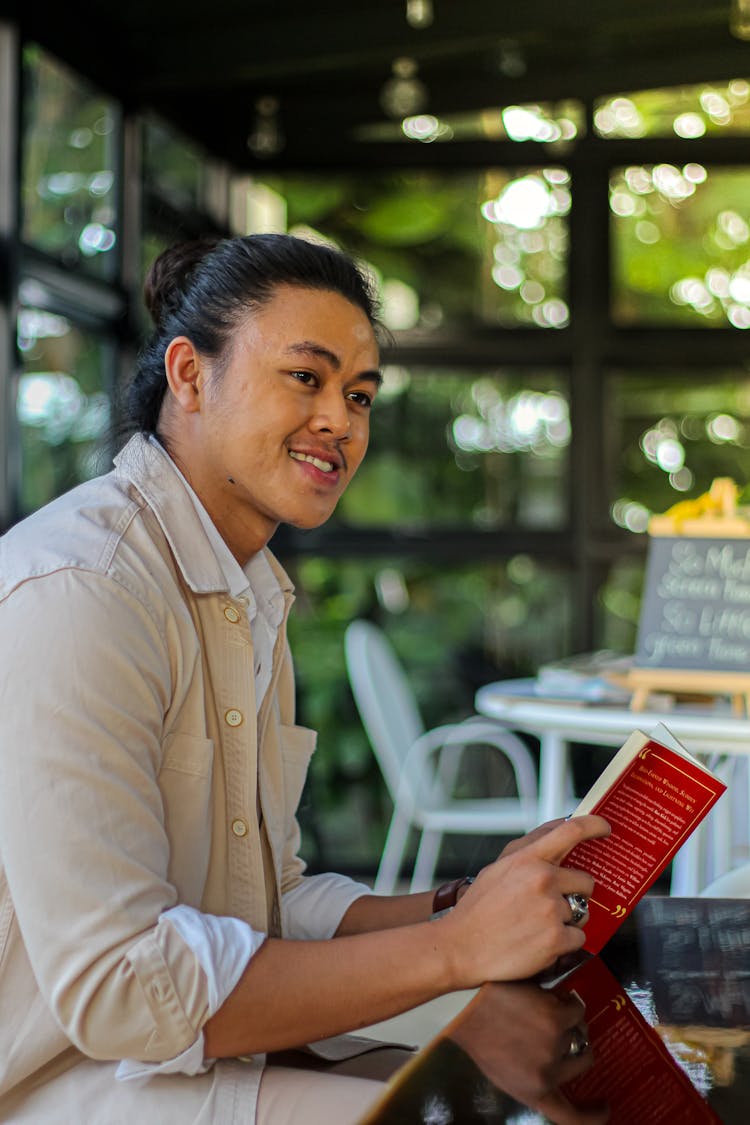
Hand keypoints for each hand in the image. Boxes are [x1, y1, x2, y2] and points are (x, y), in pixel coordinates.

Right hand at [436, 815, 609, 985]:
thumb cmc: (477, 909)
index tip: (605, 827)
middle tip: (553, 905)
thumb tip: (557, 836)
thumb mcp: (498, 868)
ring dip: (568, 921)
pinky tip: (540, 943)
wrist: (461, 947)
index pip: (570, 831)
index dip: (594, 825)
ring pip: (582, 912)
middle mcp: (543, 880)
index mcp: (528, 859)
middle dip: (576, 893)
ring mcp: (551, 910)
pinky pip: (578, 938)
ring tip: (538, 927)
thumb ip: (529, 852)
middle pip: (586, 881)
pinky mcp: (557, 939)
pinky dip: (564, 944)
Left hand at [450, 981, 607, 1124]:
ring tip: (549, 1007)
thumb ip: (534, 1076)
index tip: (605, 1109)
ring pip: (580, 1029)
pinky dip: (570, 1000)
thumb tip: (559, 1064)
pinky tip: (558, 995)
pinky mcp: (554, 1015)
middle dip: (577, 1045)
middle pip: (584, 1061)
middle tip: (564, 1030)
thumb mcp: (503, 1070)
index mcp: (535, 1093)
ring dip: (570, 1018)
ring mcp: (554, 1044)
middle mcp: (549, 1074)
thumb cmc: (475, 1033)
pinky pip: (575, 1006)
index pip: (575, 1119)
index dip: (594, 1116)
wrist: (457, 1007)